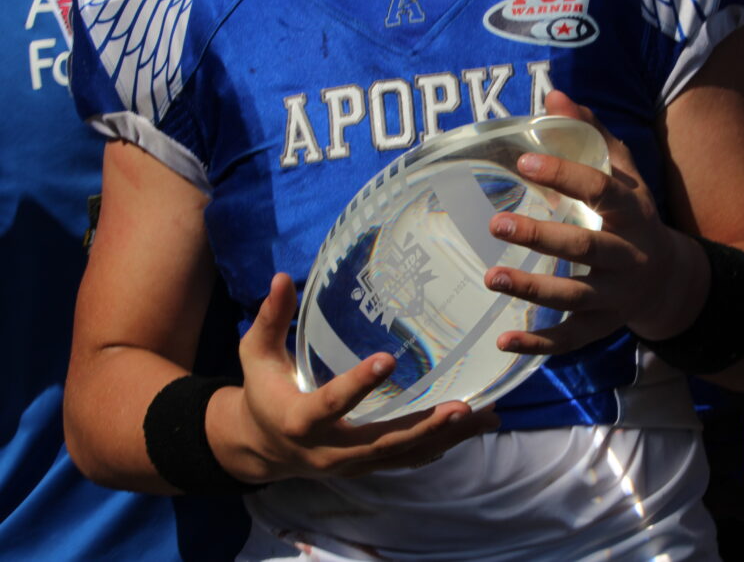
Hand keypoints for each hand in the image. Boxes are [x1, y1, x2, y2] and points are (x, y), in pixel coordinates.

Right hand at [209, 273, 500, 482]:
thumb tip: (280, 278)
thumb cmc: (262, 391)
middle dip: (423, 426)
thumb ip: (270, 319)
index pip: (331, 403)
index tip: (388, 360)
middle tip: (461, 407)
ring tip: (485, 417)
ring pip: (403, 454)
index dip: (358, 384)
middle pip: (382, 440)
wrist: (262, 447)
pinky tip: (473, 430)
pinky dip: (440, 446)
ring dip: (446, 437)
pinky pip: (407, 460)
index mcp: (300, 419)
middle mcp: (329, 449)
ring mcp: (352, 463)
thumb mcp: (256, 355)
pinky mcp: (367, 466)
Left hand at [483, 91, 702, 354]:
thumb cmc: (633, 216)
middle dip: (541, 238)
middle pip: (584, 249)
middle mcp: (626, 256)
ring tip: (492, 278)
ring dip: (532, 290)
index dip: (565, 175)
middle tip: (497, 225)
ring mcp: (615, 297)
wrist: (670, 279)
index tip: (524, 162)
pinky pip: (569, 341)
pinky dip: (538, 345)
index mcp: (630, 212)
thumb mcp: (624, 173)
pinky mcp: (601, 327)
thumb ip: (591, 134)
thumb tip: (554, 95)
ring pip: (573, 298)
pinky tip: (504, 341)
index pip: (600, 190)